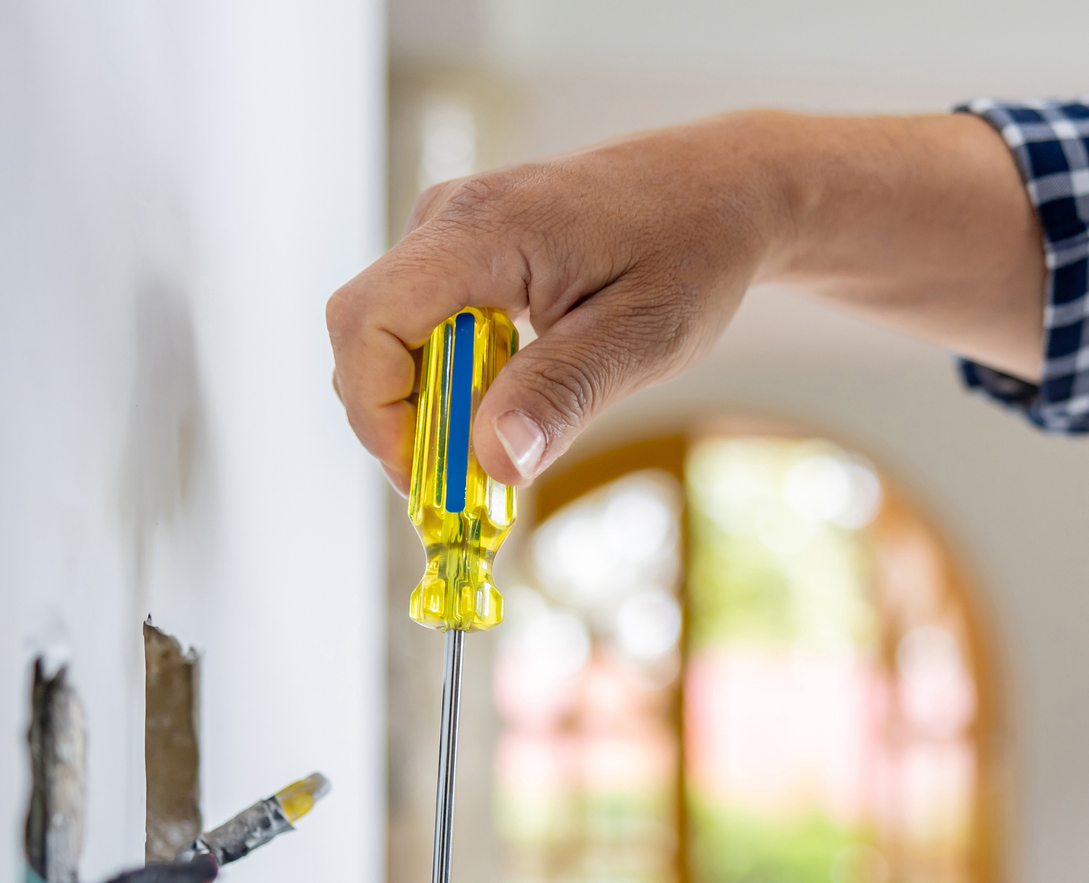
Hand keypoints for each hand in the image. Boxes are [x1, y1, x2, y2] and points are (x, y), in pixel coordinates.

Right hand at [326, 110, 1044, 492]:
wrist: (722, 191)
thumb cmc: (691, 251)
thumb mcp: (643, 336)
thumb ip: (563, 393)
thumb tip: (492, 462)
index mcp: (482, 232)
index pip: (367, 323)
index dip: (378, 414)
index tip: (431, 480)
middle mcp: (448, 221)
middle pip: (366, 337)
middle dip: (402, 422)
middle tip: (469, 484)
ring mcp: (450, 232)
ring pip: (391, 338)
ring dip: (431, 406)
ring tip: (504, 443)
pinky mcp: (463, 251)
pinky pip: (423, 326)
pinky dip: (451, 381)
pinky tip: (510, 403)